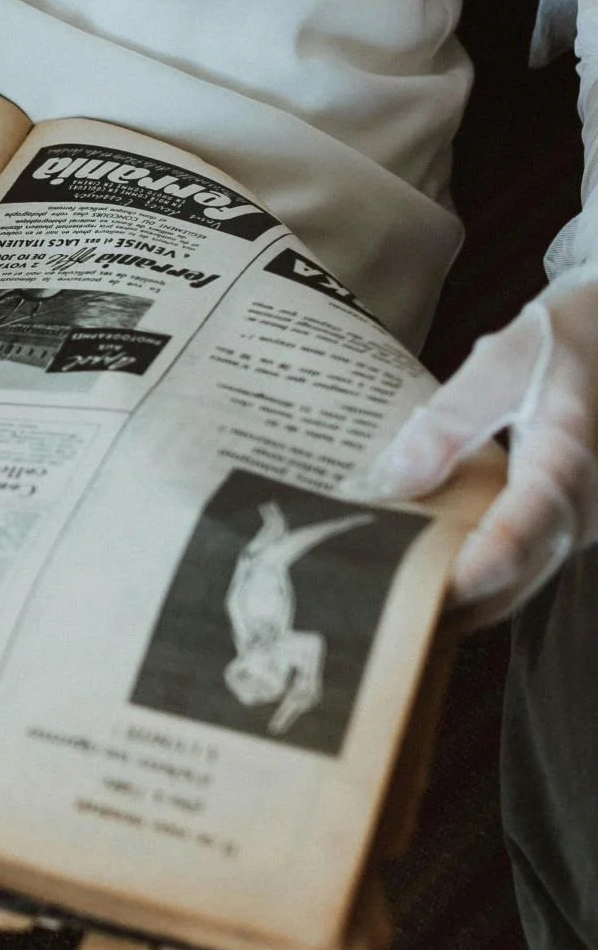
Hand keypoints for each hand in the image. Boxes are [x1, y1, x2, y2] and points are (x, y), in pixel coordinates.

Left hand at [353, 270, 597, 622]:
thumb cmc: (567, 335)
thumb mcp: (505, 360)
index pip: (507, 549)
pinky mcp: (573, 522)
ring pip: (519, 583)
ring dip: (461, 598)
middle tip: (372, 614)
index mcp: (565, 468)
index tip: (394, 599)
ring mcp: (584, 523)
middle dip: (444, 604)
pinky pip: (526, 565)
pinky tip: (430, 573)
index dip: (451, 583)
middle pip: (510, 583)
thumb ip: (449, 421)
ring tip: (389, 601)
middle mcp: (584, 511)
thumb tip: (393, 480)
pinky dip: (481, 577)